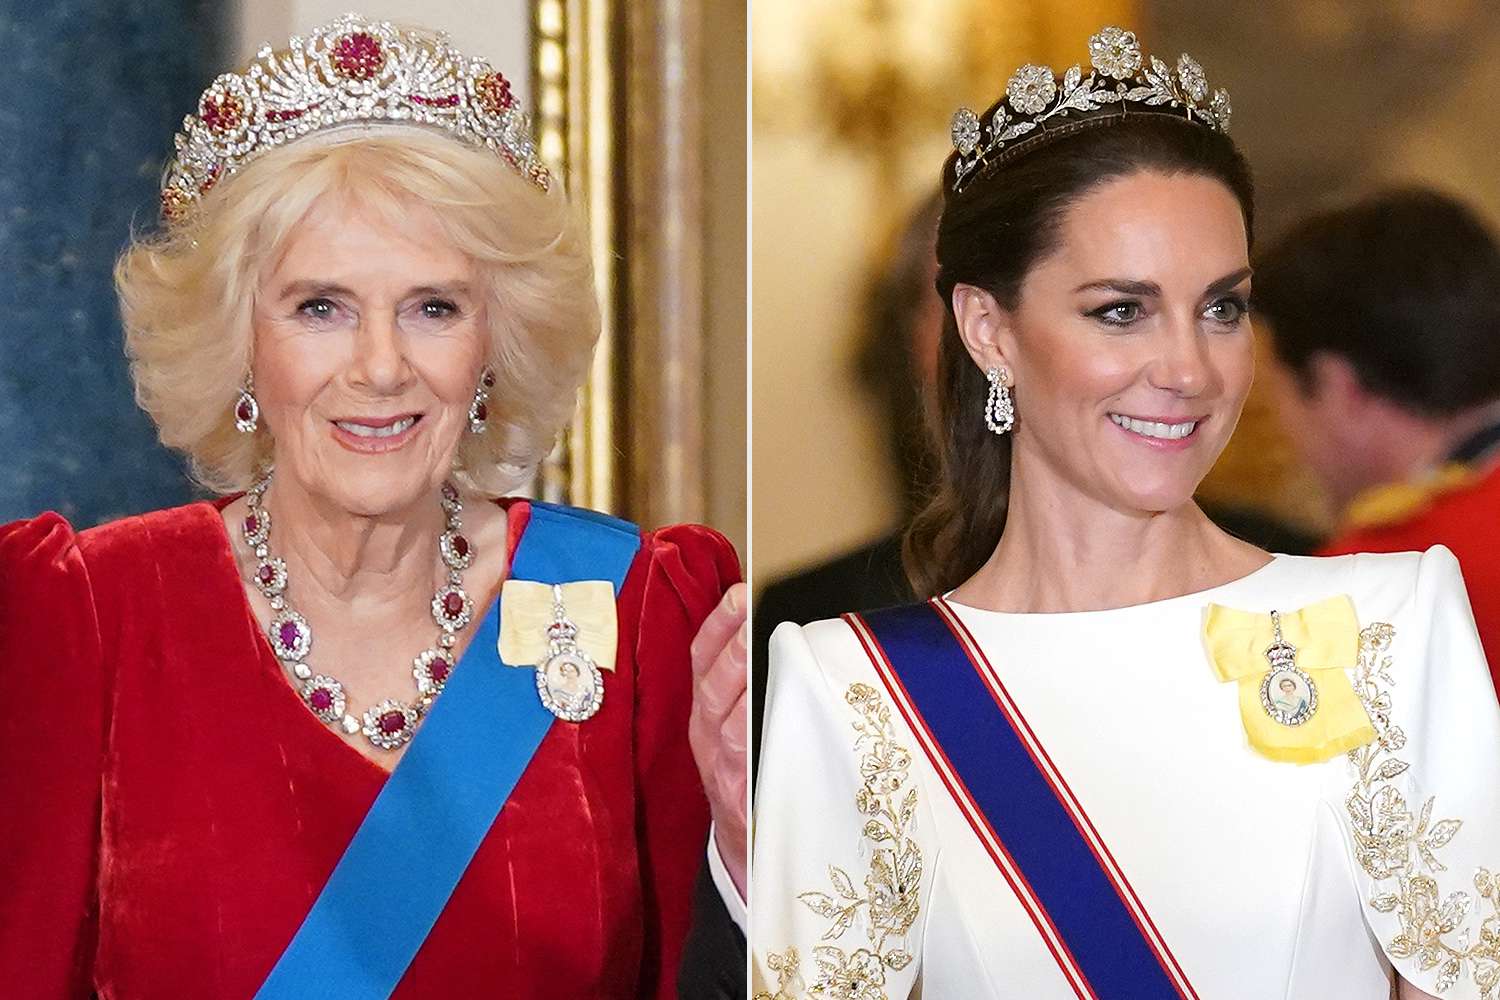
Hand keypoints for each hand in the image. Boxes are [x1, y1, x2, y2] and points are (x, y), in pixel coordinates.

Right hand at [688, 582, 747, 898]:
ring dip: (739, 677)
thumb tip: (778, 631)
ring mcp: (719, 764)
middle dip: (729, 640)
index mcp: (706, 711)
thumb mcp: (740, 725)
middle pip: (711, 680)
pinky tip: (762, 706)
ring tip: (755, 643)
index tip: (739, 590)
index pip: (703, 657)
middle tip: (746, 604)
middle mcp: (706, 732)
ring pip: (724, 715)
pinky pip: (740, 756)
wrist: (746, 846)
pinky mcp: (736, 793)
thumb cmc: (750, 774)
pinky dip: (749, 729)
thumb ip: (751, 685)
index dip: (718, 623)